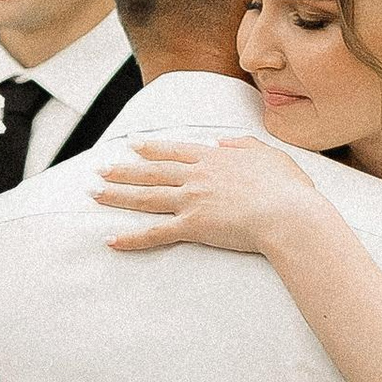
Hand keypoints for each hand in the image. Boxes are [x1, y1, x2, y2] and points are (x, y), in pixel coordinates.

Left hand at [93, 133, 325, 258]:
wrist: (288, 213)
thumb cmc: (287, 188)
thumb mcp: (269, 155)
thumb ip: (244, 145)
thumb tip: (223, 141)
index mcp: (215, 158)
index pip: (175, 151)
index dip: (151, 148)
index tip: (133, 145)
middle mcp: (197, 176)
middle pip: (152, 172)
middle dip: (123, 171)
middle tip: (100, 170)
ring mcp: (192, 200)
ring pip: (146, 197)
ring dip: (117, 195)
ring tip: (94, 193)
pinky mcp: (192, 226)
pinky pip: (154, 234)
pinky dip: (131, 238)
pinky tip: (110, 240)